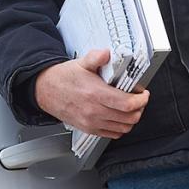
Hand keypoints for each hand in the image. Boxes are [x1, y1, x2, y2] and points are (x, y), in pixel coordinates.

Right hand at [35, 49, 149, 138]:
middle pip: (130, 118)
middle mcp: (94, 111)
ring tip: (131, 108)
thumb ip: (96, 57)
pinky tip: (119, 117)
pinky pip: (113, 134)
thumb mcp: (81, 63)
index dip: (141, 100)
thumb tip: (107, 53)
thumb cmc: (63, 78)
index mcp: (95, 94)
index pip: (127, 104)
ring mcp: (92, 122)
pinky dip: (121, 127)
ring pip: (124, 128)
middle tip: (139, 99)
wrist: (45, 91)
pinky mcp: (89, 129)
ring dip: (131, 119)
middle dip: (140, 108)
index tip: (143, 94)